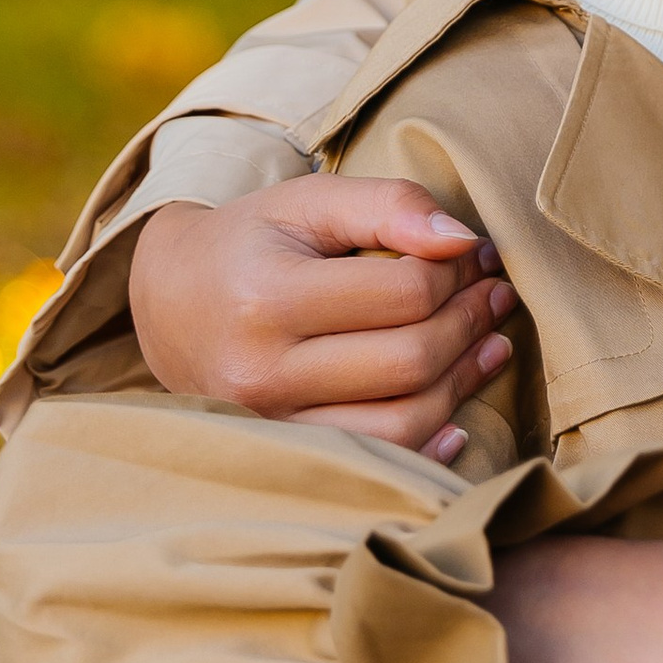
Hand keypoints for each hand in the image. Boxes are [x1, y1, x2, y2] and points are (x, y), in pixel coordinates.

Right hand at [131, 180, 515, 462]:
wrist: (168, 304)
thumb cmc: (250, 243)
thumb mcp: (308, 202)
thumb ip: (388, 204)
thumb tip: (464, 242)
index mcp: (267, 297)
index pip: (403, 293)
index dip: (457, 272)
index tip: (477, 256)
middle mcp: (263, 372)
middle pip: (410, 360)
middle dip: (470, 323)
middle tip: (493, 296)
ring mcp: (272, 425)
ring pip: (404, 421)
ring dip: (464, 380)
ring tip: (490, 342)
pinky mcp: (285, 454)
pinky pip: (379, 460)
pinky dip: (431, 440)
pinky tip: (456, 411)